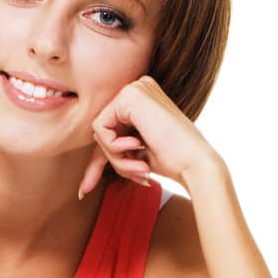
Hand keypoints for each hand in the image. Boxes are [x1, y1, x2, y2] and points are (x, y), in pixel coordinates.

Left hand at [77, 75, 221, 199]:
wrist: (195, 163)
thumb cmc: (173, 161)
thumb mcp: (136, 153)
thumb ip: (114, 150)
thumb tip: (83, 181)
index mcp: (143, 98)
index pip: (110, 128)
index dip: (102, 159)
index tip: (85, 190)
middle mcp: (138, 87)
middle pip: (103, 129)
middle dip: (113, 159)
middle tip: (141, 173)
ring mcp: (135, 88)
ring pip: (100, 131)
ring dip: (116, 158)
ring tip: (141, 166)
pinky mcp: (129, 96)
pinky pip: (100, 129)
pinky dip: (114, 148)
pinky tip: (138, 148)